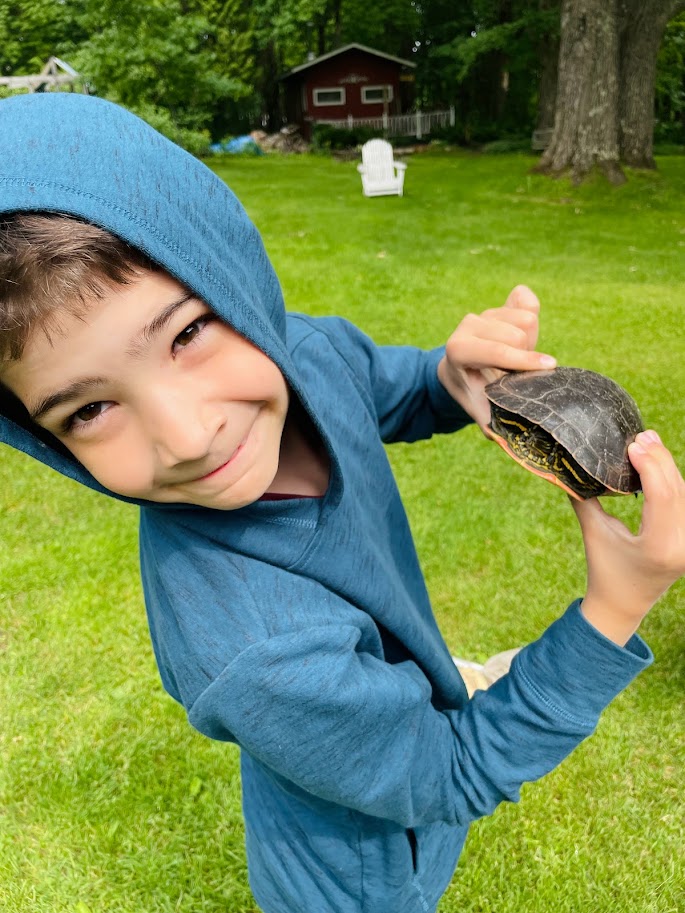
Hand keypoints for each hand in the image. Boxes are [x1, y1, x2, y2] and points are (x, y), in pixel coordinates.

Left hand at [436, 285, 556, 430]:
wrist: (461, 371)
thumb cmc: (474, 395)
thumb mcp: (481, 410)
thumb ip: (492, 422)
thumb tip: (506, 441)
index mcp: (458, 350)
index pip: (496, 351)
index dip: (524, 360)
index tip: (549, 367)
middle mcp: (467, 326)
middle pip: (517, 332)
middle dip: (525, 355)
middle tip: (516, 373)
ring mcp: (482, 312)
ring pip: (525, 317)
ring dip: (529, 342)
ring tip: (517, 361)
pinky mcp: (497, 304)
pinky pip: (528, 302)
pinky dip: (532, 321)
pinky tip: (523, 341)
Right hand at [571, 431, 684, 645]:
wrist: (623, 606)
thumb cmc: (604, 571)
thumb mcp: (594, 533)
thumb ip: (585, 499)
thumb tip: (566, 469)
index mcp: (659, 547)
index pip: (663, 496)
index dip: (651, 465)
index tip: (634, 444)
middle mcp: (682, 545)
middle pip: (678, 490)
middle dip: (660, 459)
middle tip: (642, 435)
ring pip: (684, 494)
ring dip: (667, 467)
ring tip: (649, 442)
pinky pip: (684, 502)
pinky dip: (672, 480)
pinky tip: (658, 463)